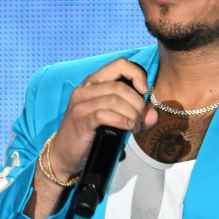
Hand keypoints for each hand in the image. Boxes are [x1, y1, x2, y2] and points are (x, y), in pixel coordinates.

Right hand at [48, 58, 157, 181]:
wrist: (65, 154)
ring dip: (131, 114)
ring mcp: (81, 104)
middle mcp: (85, 89)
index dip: (137, 75)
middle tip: (138, 120)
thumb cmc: (91, 134)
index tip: (144, 92)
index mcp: (94, 82)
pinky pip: (105, 114)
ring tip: (133, 126)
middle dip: (137, 104)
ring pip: (115, 100)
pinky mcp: (80, 120)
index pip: (119, 64)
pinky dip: (121, 121)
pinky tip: (126, 128)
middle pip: (120, 86)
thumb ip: (136, 115)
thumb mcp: (116, 121)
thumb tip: (153, 114)